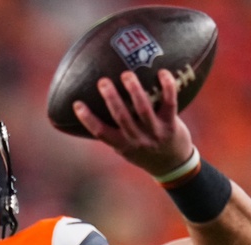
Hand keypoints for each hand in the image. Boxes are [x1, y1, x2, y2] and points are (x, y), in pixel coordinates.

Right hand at [72, 69, 193, 176]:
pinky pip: (170, 103)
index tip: (77, 104)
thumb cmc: (143, 151)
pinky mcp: (172, 125)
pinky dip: (167, 87)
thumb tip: (91, 108)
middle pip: (121, 117)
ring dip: (134, 90)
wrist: (173, 165)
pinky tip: (163, 72)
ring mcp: (155, 133)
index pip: (101, 132)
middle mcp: (137, 139)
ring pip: (143, 109)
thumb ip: (113, 132)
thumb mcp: (124, 147)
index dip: (88, 119)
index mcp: (122, 145)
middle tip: (103, 81)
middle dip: (111, 98)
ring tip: (126, 75)